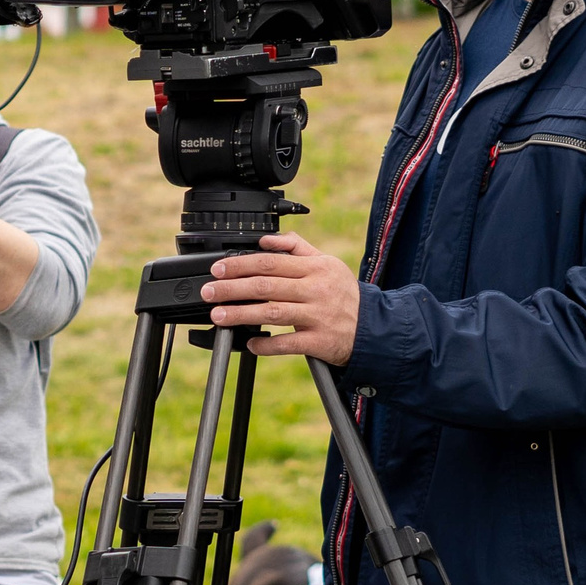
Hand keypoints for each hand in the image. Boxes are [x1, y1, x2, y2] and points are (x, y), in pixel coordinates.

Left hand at [203, 232, 359, 364]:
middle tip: (209, 292)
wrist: (376, 329)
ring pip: (273, 312)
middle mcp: (316, 290)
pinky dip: (267, 345)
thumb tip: (266, 239)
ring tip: (218, 315)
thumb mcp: (328, 264)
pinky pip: (288, 343)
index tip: (218, 269)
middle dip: (232, 288)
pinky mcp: (320, 341)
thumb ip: (297, 248)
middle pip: (266, 285)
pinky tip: (250, 343)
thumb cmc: (345, 295)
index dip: (240, 265)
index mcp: (315, 268)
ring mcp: (318, 316)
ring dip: (241, 314)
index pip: (270, 262)